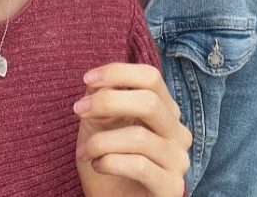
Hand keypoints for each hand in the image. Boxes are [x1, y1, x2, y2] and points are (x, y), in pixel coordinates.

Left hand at [74, 63, 191, 196]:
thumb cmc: (108, 164)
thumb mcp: (99, 127)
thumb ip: (101, 100)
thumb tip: (96, 81)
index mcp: (164, 112)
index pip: (151, 77)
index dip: (119, 72)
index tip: (88, 79)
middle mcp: (178, 133)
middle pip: (150, 102)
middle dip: (108, 102)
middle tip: (78, 110)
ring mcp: (178, 161)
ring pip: (140, 137)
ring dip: (102, 141)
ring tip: (85, 151)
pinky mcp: (172, 187)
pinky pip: (139, 166)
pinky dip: (109, 163)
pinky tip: (97, 166)